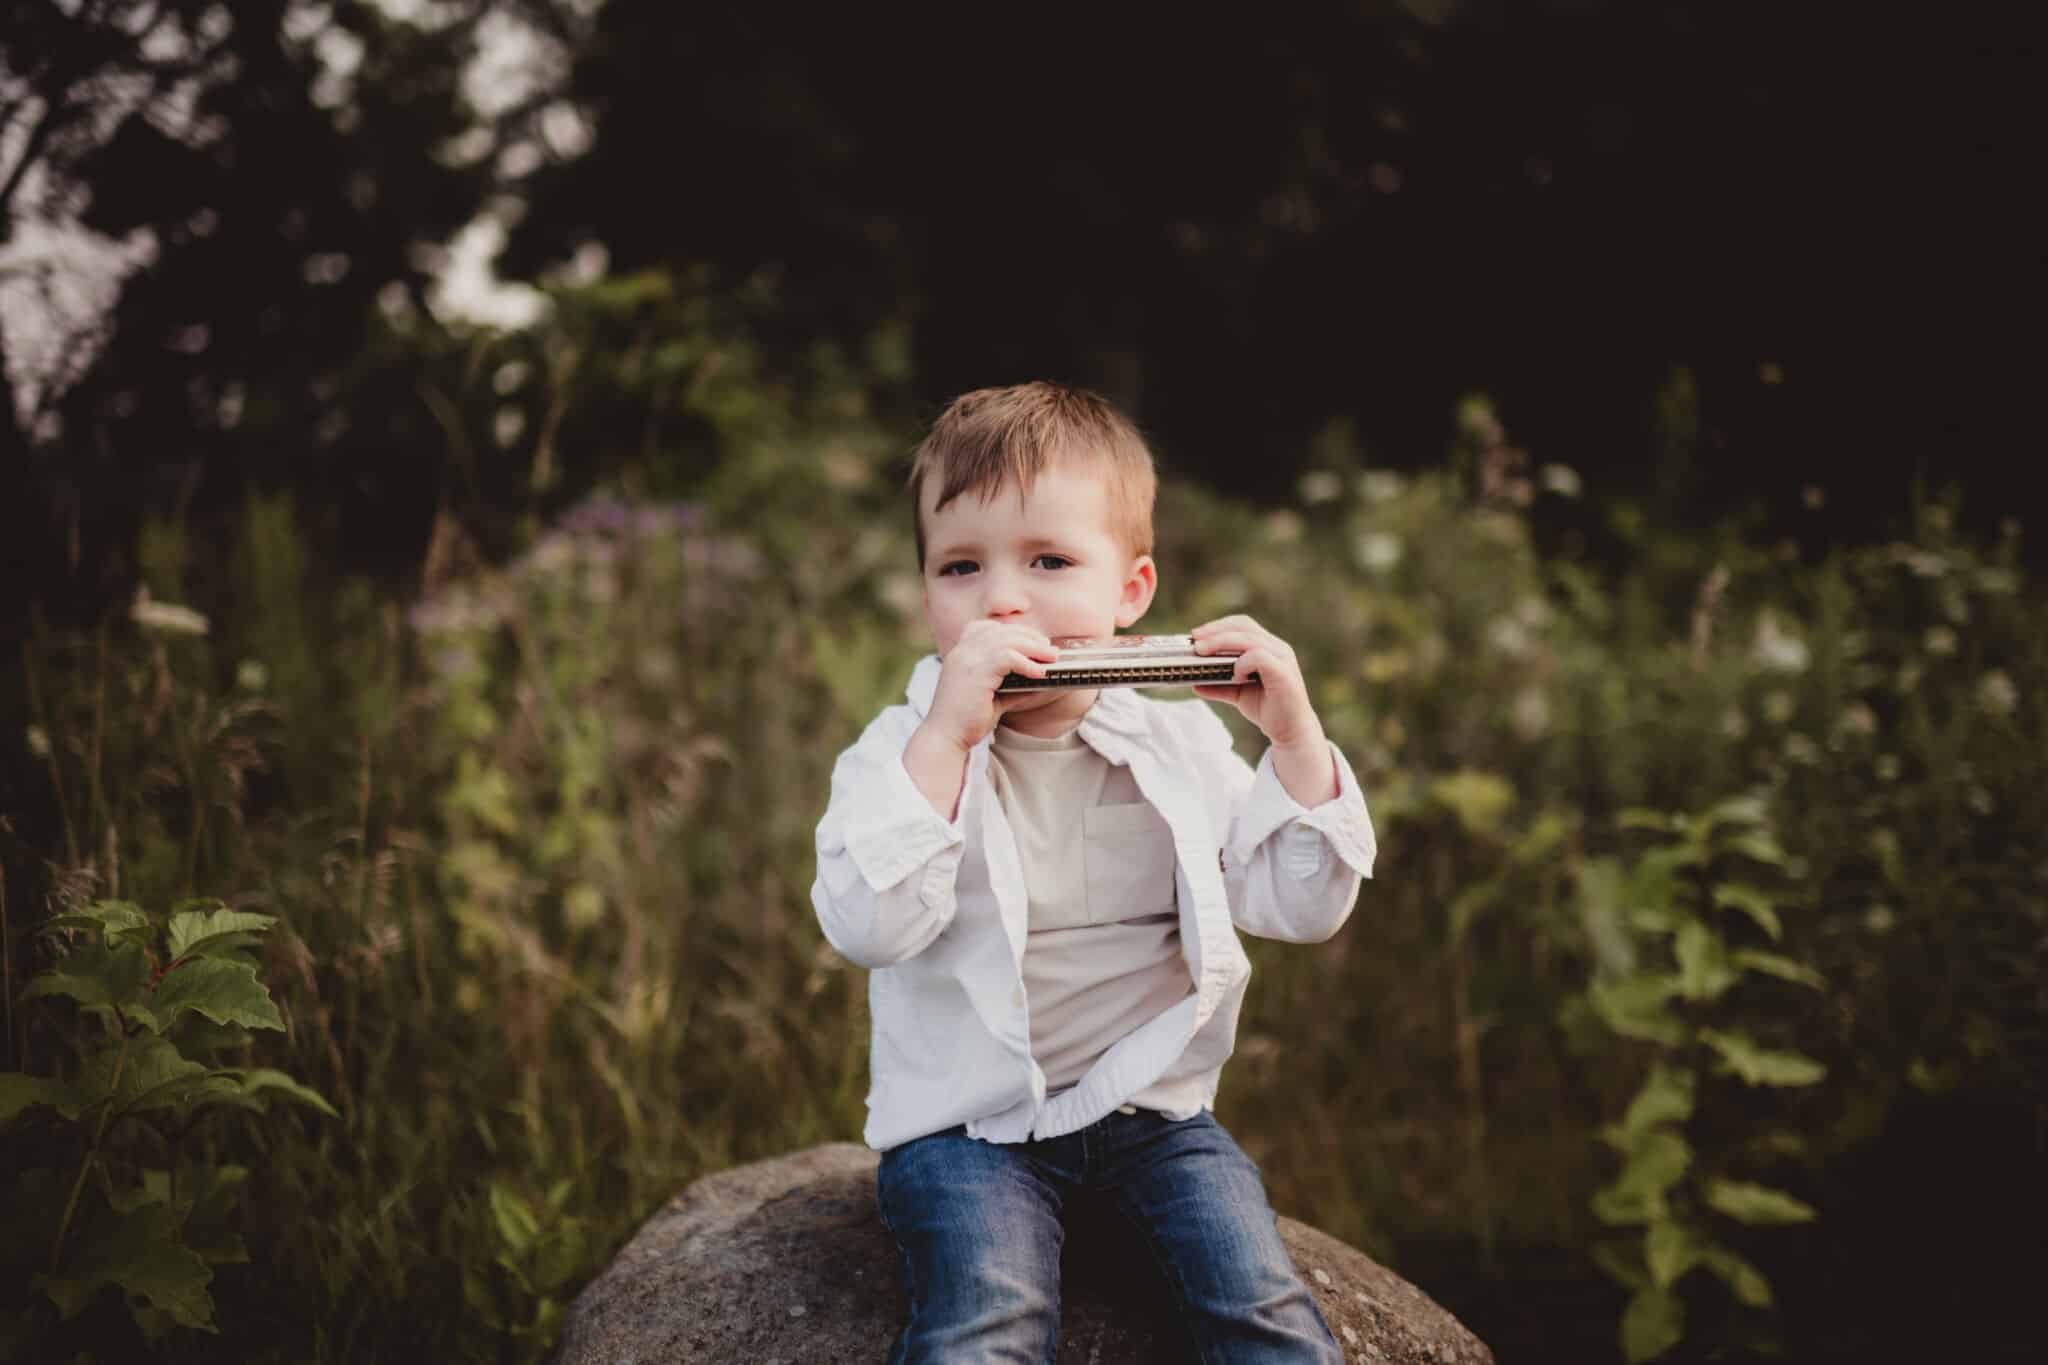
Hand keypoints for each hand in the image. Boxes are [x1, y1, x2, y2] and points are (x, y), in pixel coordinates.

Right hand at [921, 620, 1060, 754]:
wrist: (946, 737)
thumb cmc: (966, 721)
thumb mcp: (993, 699)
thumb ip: (1012, 688)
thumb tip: (1037, 683)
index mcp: (961, 654)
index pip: (986, 627)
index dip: (1012, 631)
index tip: (1033, 640)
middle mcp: (962, 651)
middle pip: (1001, 630)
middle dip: (1029, 636)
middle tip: (1049, 649)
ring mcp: (967, 659)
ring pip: (1007, 640)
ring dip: (1034, 647)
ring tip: (1051, 658)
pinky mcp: (976, 672)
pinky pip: (1008, 657)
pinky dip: (1027, 663)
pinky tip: (1039, 673)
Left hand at [1191, 615, 1337, 804]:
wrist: (1291, 731)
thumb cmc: (1269, 709)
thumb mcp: (1237, 694)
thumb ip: (1218, 685)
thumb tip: (1194, 683)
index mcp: (1267, 647)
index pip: (1241, 625)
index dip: (1218, 626)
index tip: (1196, 635)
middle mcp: (1277, 648)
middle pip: (1243, 626)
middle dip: (1215, 631)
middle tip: (1195, 642)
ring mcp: (1282, 658)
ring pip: (1249, 639)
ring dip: (1222, 642)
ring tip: (1203, 653)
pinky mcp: (1283, 673)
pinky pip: (1260, 657)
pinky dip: (1242, 662)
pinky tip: (1234, 675)